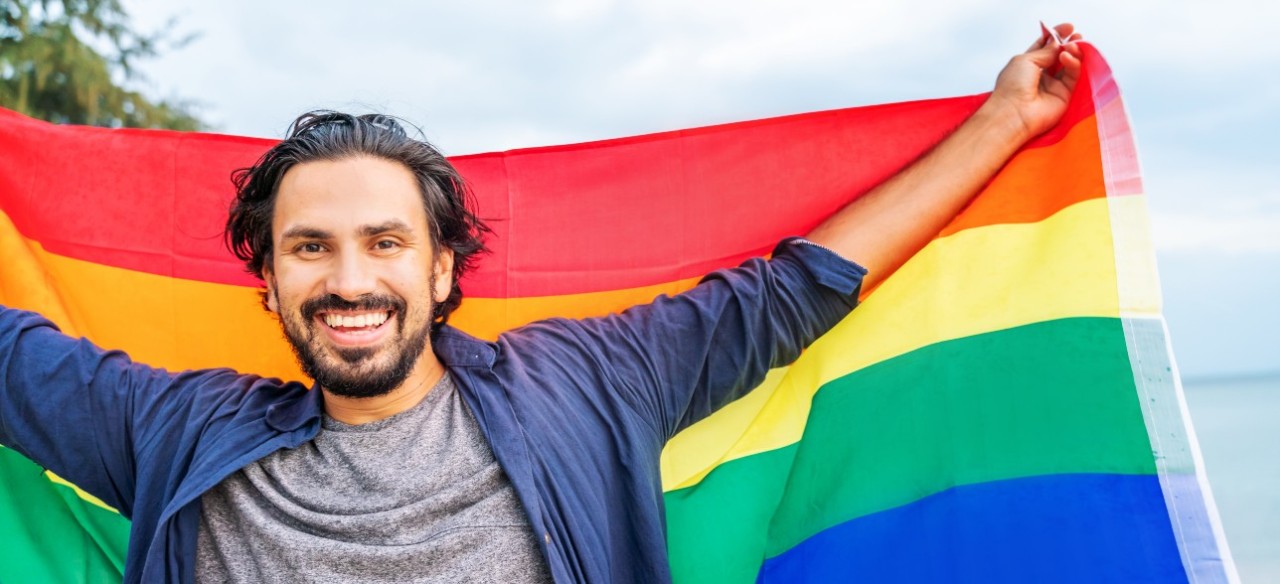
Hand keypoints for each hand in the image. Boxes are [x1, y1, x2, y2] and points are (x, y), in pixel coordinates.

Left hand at [982, 22, 1083, 140]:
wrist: (1014, 114)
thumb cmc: (1012, 87)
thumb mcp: (1026, 60)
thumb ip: (1046, 51)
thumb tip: (1058, 43)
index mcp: (1027, 64)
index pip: (1044, 47)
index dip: (1055, 36)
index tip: (1067, 28)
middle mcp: (1041, 74)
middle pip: (1059, 55)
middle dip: (1068, 43)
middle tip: (1075, 35)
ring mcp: (1053, 85)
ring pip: (1069, 64)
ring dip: (1072, 52)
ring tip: (1071, 45)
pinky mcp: (1064, 94)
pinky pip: (1073, 75)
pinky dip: (1073, 63)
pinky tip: (1067, 57)